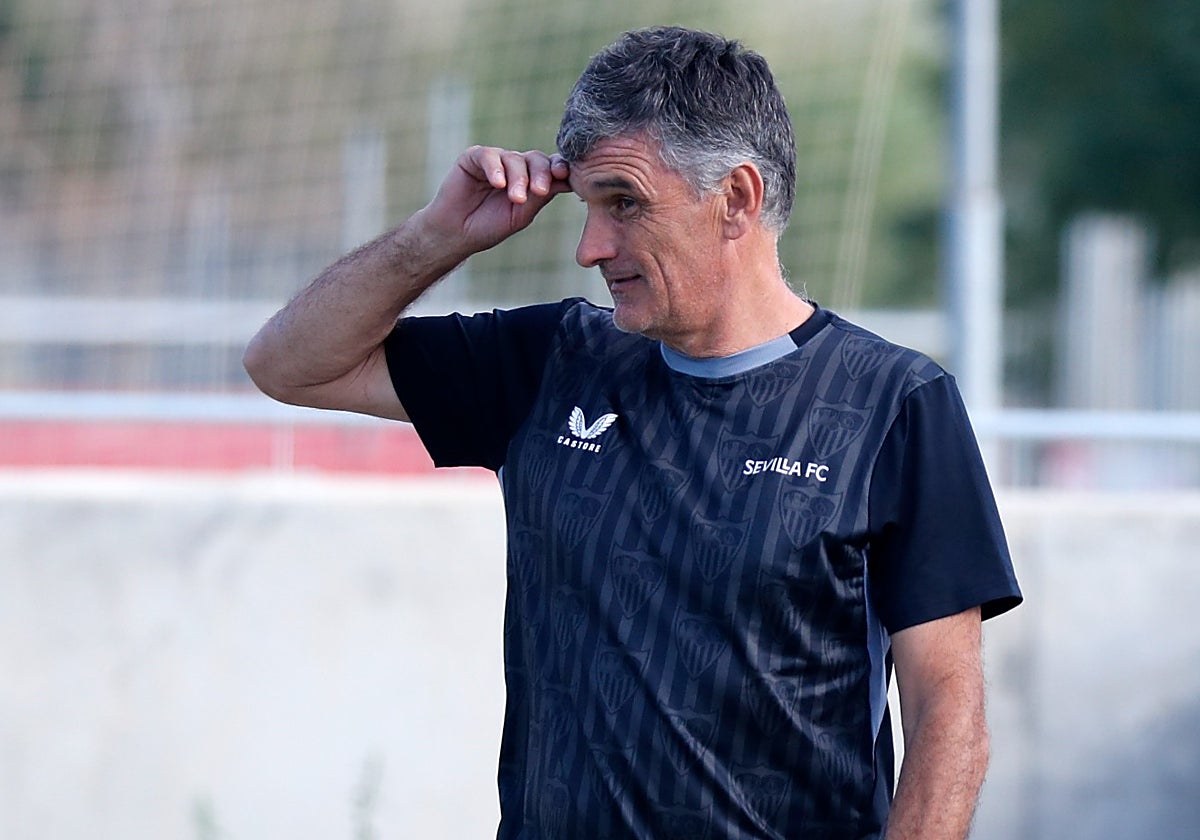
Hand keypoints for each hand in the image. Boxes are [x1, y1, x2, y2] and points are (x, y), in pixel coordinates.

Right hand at [421, 146, 571, 256]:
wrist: (456, 233)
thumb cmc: (490, 226)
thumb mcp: (521, 213)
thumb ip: (541, 196)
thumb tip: (569, 181)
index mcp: (531, 179)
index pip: (549, 167)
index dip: (558, 168)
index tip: (564, 176)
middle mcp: (515, 166)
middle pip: (535, 159)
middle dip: (540, 174)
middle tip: (540, 191)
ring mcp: (495, 160)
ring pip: (514, 158)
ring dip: (517, 178)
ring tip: (516, 198)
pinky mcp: (473, 157)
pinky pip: (488, 156)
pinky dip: (495, 169)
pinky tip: (498, 184)